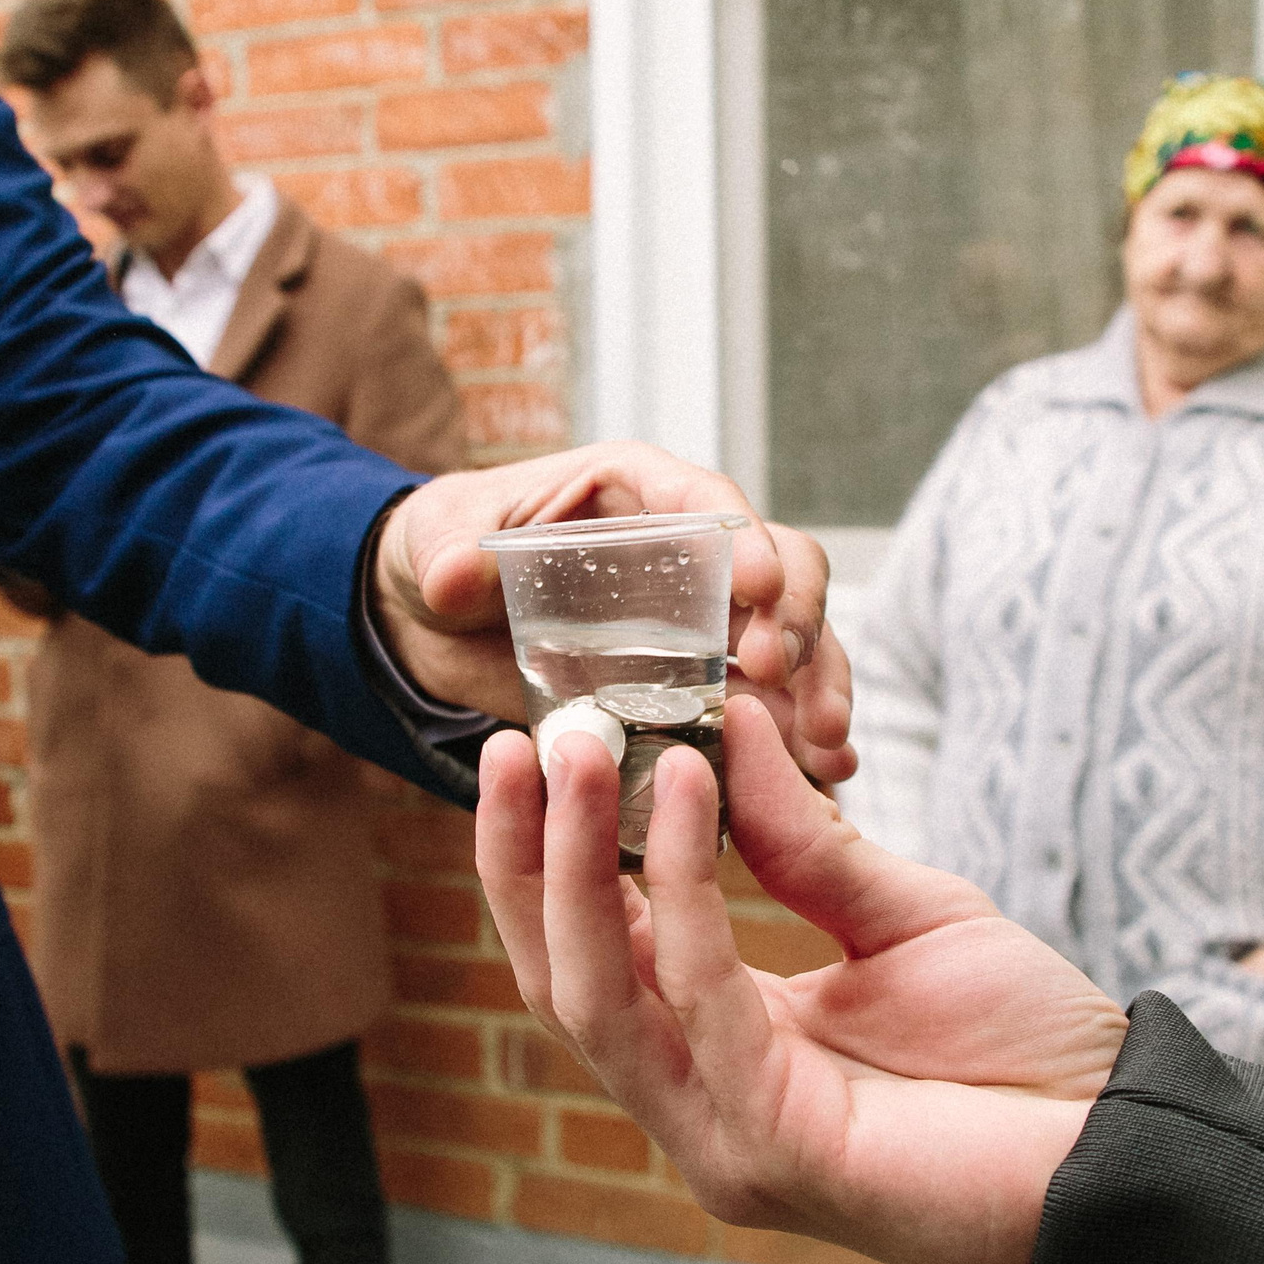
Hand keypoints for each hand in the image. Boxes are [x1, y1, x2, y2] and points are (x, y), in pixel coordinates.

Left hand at [372, 443, 855, 780]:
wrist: (434, 626)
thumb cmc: (444, 551)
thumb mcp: (435, 542)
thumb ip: (447, 554)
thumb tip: (453, 574)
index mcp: (636, 493)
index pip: (710, 503)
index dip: (745, 538)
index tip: (759, 585)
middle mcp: (690, 552)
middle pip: (781, 569)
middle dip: (796, 620)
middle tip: (777, 673)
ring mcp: (705, 620)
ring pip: (795, 640)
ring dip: (818, 685)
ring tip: (823, 742)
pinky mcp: (701, 685)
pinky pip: (769, 705)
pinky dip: (799, 734)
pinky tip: (829, 771)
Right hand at [476, 694, 1124, 1263]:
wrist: (1119, 1148)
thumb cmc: (1025, 1049)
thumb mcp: (905, 915)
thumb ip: (806, 841)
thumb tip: (728, 725)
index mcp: (725, 1049)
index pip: (598, 951)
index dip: (551, 852)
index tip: (538, 741)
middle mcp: (703, 1102)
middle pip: (564, 976)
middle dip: (530, 855)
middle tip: (523, 738)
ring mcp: (724, 1135)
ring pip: (595, 996)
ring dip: (575, 864)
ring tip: (574, 748)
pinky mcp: (769, 1148)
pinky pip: (698, 999)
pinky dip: (683, 886)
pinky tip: (685, 791)